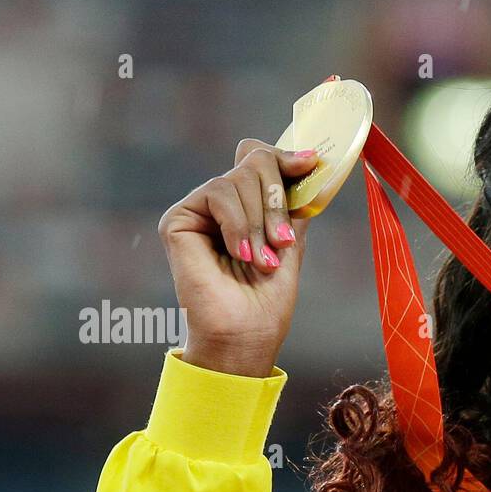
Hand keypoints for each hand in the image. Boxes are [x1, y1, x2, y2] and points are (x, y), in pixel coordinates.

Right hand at [157, 139, 320, 375]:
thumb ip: (293, 204)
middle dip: (276, 200)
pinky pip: (217, 193)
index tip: (311, 162)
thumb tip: (309, 161)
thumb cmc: (267, 301)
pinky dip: (238, 225)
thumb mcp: (291, 243)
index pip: (261, 161)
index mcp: (248, 208)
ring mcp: (199, 210)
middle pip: (254, 162)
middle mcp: (222, 204)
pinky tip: (241, 254)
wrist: (245, 334)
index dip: (286, 157)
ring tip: (262, 259)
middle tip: (283, 242)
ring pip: (237, 179)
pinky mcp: (179, 218)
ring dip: (260, 222)